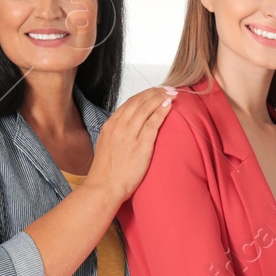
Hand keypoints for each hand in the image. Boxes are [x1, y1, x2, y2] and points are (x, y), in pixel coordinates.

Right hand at [87, 86, 175, 203]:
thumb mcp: (106, 147)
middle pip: (138, 102)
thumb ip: (116, 135)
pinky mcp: (140, 145)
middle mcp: (118, 126)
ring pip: (146, 108)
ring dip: (161, 98)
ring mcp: (129, 135)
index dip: (144, 95)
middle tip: (167, 88)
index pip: (129, 103)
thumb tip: (128, 129)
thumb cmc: (106, 173)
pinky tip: (170, 106)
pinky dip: (162, 112)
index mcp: (110, 126)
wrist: (103, 188)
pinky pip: (153, 123)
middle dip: (155, 92)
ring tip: (172, 93)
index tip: (154, 92)